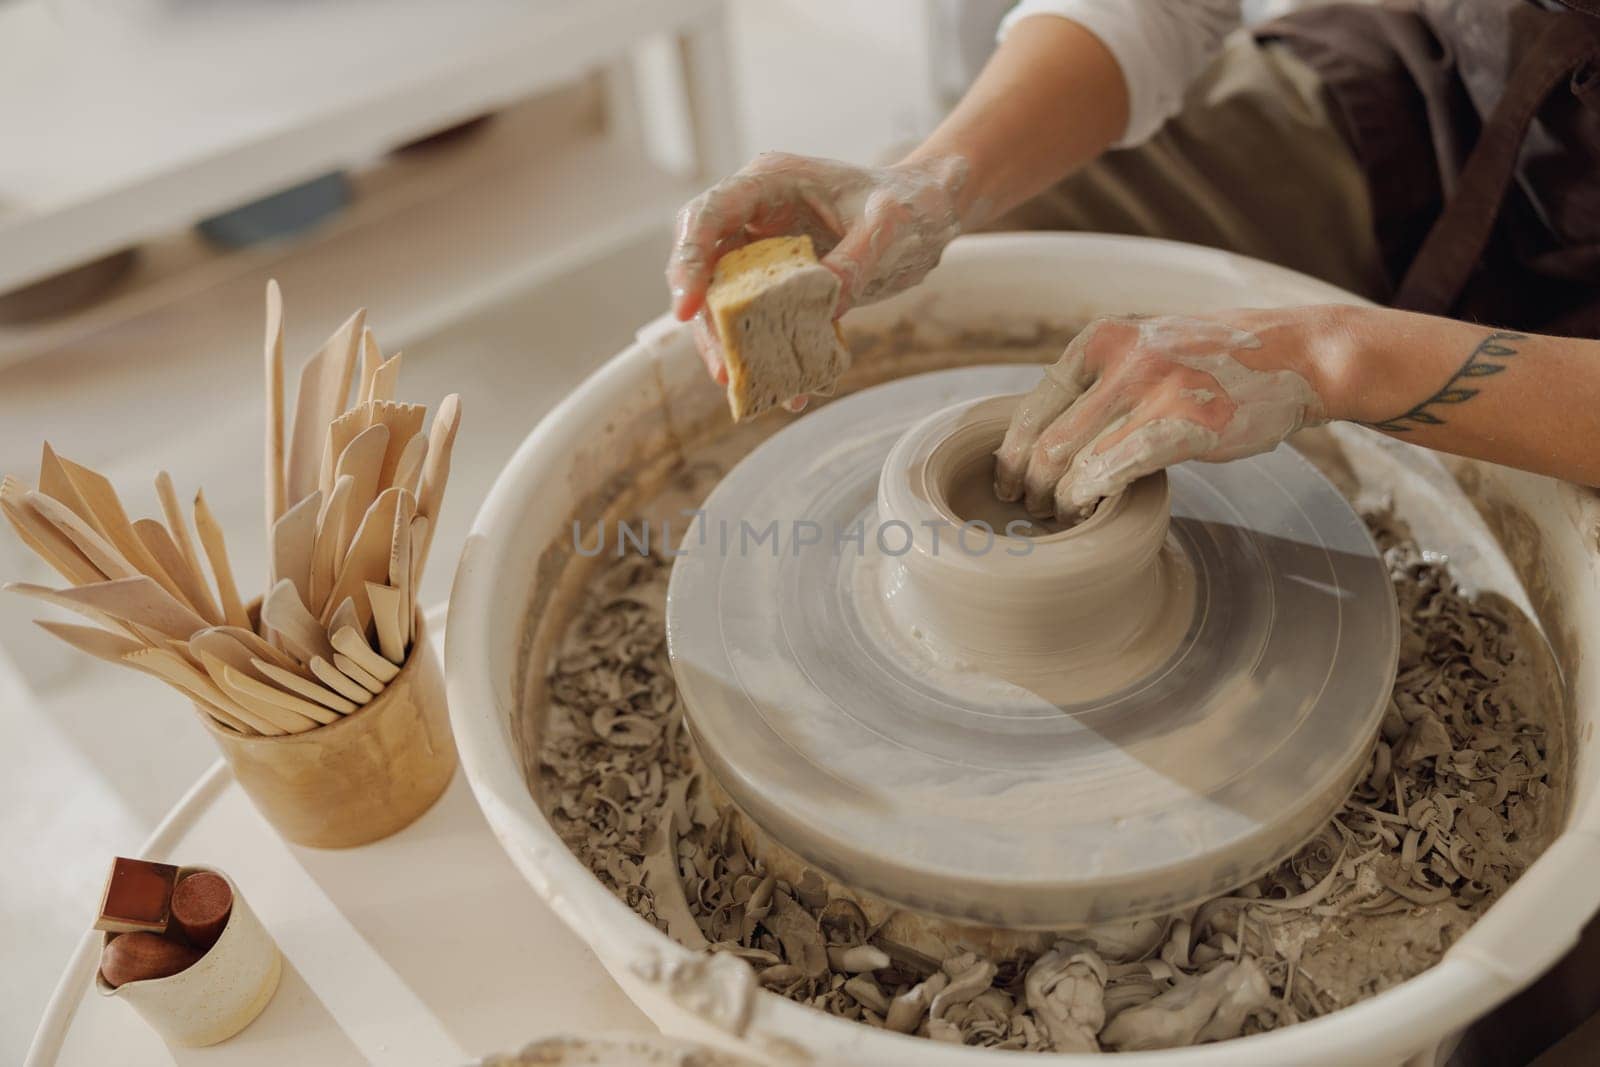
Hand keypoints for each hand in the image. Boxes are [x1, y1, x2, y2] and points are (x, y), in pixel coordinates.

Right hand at [665, 152, 965, 388]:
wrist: (928, 214)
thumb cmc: (908, 201)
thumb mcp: (890, 225)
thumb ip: (855, 258)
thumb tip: (822, 303)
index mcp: (769, 183)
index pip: (708, 215)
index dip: (689, 259)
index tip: (688, 308)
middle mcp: (756, 217)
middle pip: (705, 265)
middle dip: (706, 318)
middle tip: (721, 366)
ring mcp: (764, 252)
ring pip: (726, 300)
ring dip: (732, 345)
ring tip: (742, 385)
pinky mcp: (781, 285)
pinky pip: (762, 322)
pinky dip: (770, 354)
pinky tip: (791, 391)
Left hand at [995, 311, 1336, 520]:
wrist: (1298, 355)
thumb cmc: (1217, 362)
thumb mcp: (1146, 346)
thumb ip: (1099, 379)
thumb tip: (1045, 433)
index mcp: (1101, 338)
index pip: (1034, 406)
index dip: (1014, 453)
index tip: (1008, 482)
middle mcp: (1120, 359)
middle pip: (1046, 440)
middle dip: (1029, 484)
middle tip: (1030, 509)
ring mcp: (1152, 391)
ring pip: (1071, 462)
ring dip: (1057, 501)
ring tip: (1058, 517)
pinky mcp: (1184, 426)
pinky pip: (1113, 472)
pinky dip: (1089, 499)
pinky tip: (1088, 512)